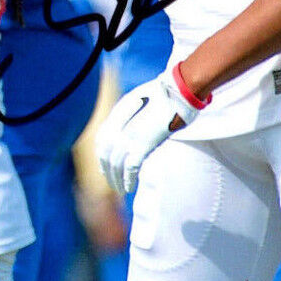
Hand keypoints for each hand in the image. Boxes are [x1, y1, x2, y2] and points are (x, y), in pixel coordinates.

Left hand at [95, 66, 204, 195]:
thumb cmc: (165, 93)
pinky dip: (128, 179)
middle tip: (111, 183)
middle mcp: (119, 126)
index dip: (101, 156)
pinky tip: (129, 187)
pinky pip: (131, 167)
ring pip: (116, 164)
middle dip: (107, 171)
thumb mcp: (140, 100)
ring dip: (116, 179)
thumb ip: (132, 114)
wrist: (178, 91)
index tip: (103, 167)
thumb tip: (133, 127)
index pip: (101, 140)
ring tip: (120, 189)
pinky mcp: (144, 144)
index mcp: (116, 114)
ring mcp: (130, 135)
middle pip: (106, 155)